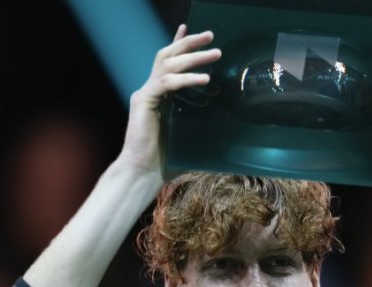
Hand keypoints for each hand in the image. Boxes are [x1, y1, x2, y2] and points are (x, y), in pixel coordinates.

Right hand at [118, 24, 221, 177]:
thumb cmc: (166, 160)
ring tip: (215, 54)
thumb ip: (201, 125)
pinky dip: (186, 79)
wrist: (143, 173)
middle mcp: (150, 90)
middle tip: (211, 36)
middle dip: (189, 43)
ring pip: (168, 64)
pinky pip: (166, 83)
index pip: (169, 63)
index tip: (188, 28)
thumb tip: (227, 127)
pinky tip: (204, 79)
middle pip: (168, 56)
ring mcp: (145, 94)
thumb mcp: (189, 136)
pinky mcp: (143, 101)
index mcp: (160, 96)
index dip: (178, 44)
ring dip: (193, 56)